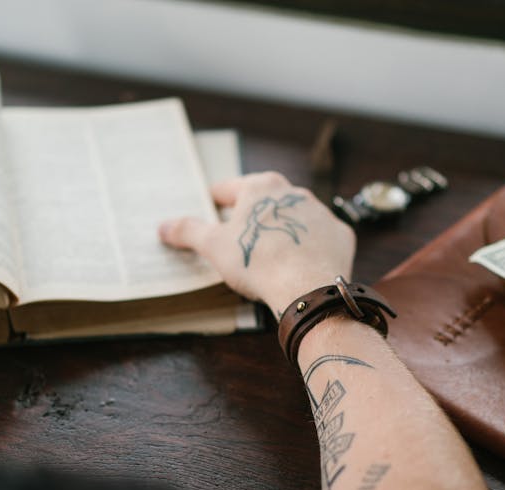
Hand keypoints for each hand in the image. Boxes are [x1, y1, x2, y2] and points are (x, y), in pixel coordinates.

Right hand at [159, 172, 355, 315]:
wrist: (307, 288)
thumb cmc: (257, 261)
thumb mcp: (213, 246)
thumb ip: (188, 231)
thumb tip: (162, 226)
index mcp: (261, 187)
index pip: (229, 189)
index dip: (214, 201)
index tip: (209, 210)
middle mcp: (294, 192)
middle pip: (264, 202)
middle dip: (250, 216)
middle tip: (236, 237)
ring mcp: (321, 213)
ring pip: (294, 218)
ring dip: (281, 231)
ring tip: (269, 254)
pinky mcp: (341, 236)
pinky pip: (320, 239)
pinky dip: (308, 248)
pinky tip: (299, 264)